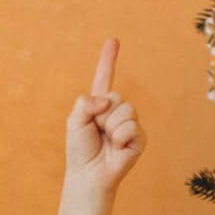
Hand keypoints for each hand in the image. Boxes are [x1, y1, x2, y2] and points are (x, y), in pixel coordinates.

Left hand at [64, 37, 143, 192]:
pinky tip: (117, 148)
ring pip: (125, 110)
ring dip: (111, 127)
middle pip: (115, 96)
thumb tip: (107, 100)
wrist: (89, 174)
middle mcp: (116, 110)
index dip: (108, 59)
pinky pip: (131, 127)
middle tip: (97, 131)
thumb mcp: (74, 120)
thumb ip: (86, 102)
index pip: (104, 77)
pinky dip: (120, 138)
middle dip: (102, 114)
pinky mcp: (140, 137)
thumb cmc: (80, 150)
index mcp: (99, 103)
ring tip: (107, 141)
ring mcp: (130, 123)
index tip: (113, 40)